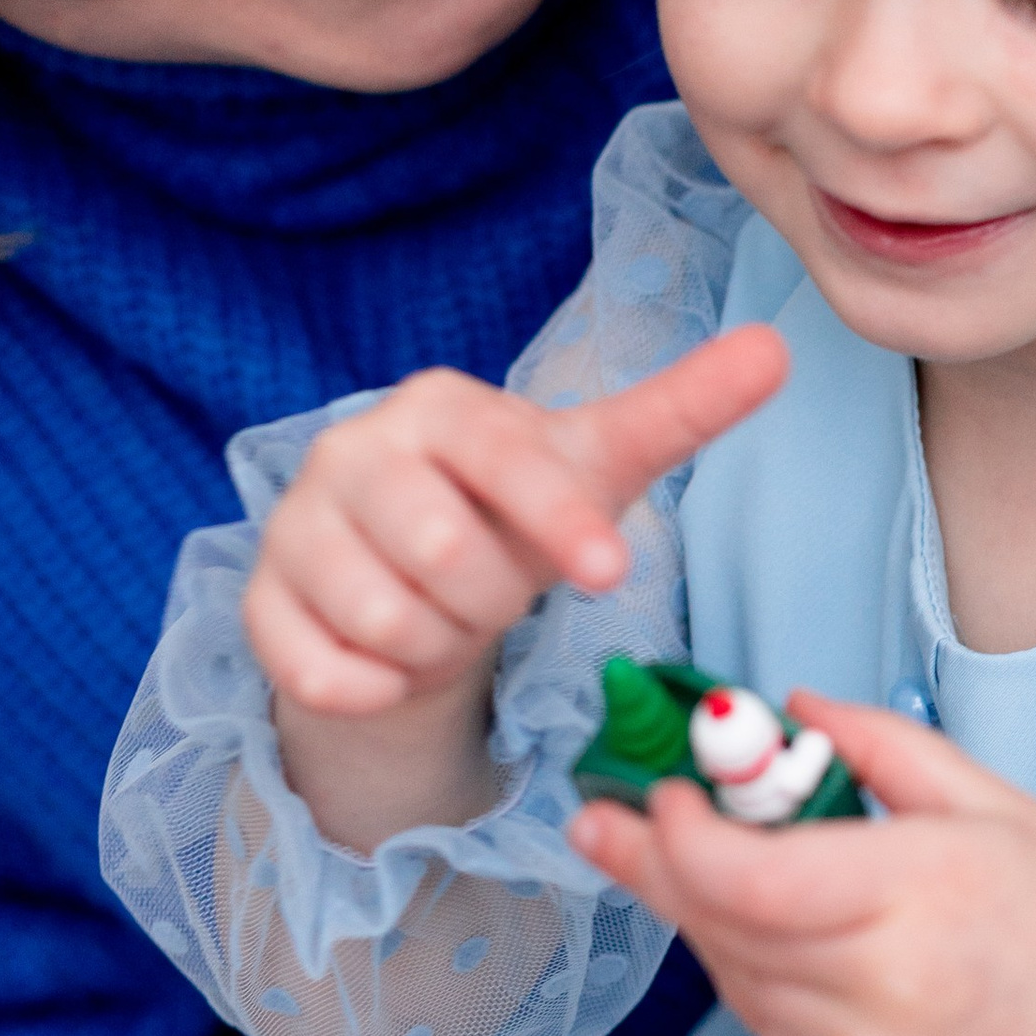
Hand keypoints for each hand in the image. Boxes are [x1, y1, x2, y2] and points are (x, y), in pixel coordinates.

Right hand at [247, 323, 785, 853]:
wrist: (417, 585)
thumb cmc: (517, 517)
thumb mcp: (602, 466)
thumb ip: (684, 408)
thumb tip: (777, 347)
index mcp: (439, 407)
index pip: (502, 459)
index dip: (557, 520)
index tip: (609, 571)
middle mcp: (352, 449)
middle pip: (440, 552)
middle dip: (491, 597)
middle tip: (494, 592)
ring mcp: (294, 524)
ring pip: (383, 618)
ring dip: (437, 644)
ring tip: (444, 617)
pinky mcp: (258, 602)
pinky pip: (320, 673)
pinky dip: (375, 688)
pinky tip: (391, 662)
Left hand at [568, 699, 1035, 1035]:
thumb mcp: (1003, 807)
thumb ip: (883, 749)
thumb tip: (788, 709)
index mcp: (920, 893)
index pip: (744, 874)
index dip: (678, 830)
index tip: (666, 785)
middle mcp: (879, 987)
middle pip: (717, 922)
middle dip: (654, 861)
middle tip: (607, 816)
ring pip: (731, 977)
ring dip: (702, 916)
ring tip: (693, 861)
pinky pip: (768, 1026)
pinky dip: (750, 971)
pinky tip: (769, 932)